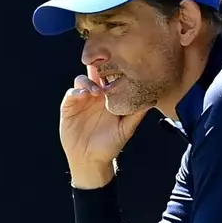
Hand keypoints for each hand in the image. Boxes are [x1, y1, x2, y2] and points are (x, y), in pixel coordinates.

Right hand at [60, 65, 149, 188]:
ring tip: (96, 92)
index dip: (113, 68)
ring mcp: (81, 100)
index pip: (110, 77)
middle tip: (103, 66)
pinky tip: (82, 96)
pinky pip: (71, 93)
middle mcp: (95, 95)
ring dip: (88, 82)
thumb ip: (137, 114)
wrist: (90, 160)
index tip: (118, 62)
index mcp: (109, 97)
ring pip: (82, 80)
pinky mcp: (69, 106)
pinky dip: (76, 92)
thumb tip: (152, 100)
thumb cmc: (110, 145)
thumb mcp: (126, 129)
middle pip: (94, 73)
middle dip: (97, 67)